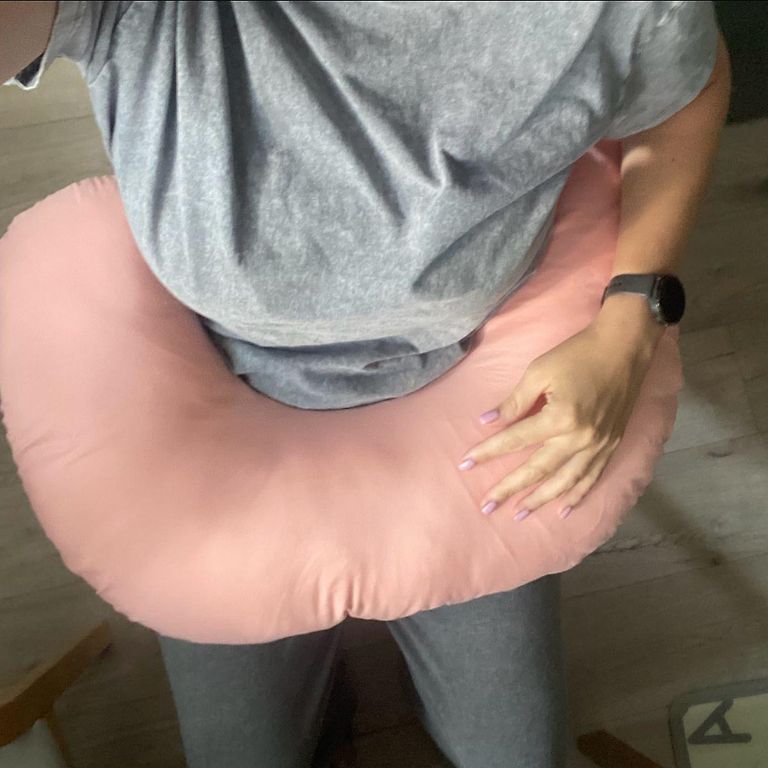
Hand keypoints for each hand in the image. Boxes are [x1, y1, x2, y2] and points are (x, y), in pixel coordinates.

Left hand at [457, 318, 658, 519]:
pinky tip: (563, 511)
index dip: (488, 452)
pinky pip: (592, 478)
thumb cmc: (578, 354)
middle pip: (537, 470)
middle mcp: (580, 438)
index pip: (514, 440)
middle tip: (486, 506)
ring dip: (540, 500)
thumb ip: (515, 401)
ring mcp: (599, 445)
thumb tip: (486, 422)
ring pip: (564, 482)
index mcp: (560, 418)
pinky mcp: (611, 446)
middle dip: (509, 489)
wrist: (624, 347)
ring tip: (518, 514)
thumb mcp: (539, 371)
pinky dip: (577, 496)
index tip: (465, 464)